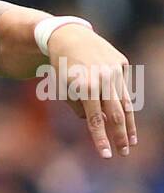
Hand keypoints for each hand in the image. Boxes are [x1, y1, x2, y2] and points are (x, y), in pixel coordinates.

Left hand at [48, 22, 136, 158]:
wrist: (68, 36)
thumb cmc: (62, 68)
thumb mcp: (63, 90)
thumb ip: (79, 108)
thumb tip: (98, 121)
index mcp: (85, 87)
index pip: (95, 120)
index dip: (100, 139)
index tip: (106, 156)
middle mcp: (103, 79)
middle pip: (116, 114)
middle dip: (120, 136)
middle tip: (124, 153)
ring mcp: (115, 70)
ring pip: (125, 101)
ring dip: (129, 124)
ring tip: (131, 140)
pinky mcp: (121, 63)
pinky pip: (122, 87)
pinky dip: (123, 102)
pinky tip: (125, 116)